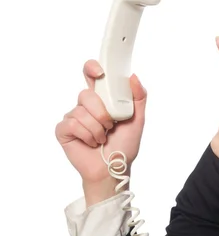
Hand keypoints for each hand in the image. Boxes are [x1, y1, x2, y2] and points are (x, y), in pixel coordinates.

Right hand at [55, 59, 147, 206]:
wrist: (114, 167)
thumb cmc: (124, 145)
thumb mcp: (138, 120)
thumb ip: (138, 97)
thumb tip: (133, 76)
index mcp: (102, 99)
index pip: (92, 76)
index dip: (91, 68)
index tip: (99, 71)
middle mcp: (85, 105)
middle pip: (86, 94)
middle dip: (102, 112)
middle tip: (110, 125)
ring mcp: (73, 117)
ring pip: (81, 111)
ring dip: (97, 128)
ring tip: (103, 138)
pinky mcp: (64, 130)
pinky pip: (73, 124)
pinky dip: (87, 135)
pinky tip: (91, 143)